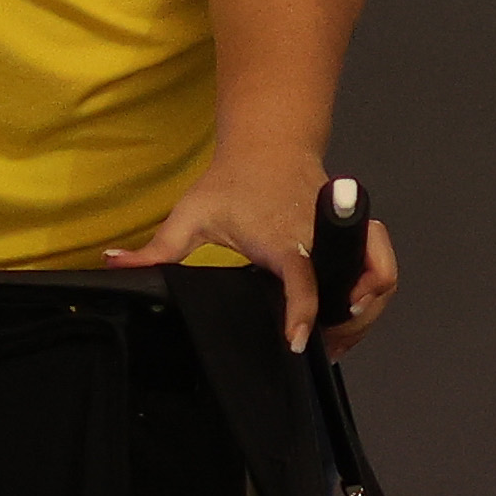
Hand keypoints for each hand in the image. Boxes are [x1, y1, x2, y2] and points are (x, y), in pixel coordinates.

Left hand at [106, 162, 400, 349]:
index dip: (305, 309)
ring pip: (379, 276)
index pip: (302, 274)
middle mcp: (317, 236)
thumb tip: (114, 263)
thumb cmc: (233, 184)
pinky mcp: (354, 235)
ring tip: (338, 340)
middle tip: (326, 348)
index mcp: (279, 236)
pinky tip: (348, 318)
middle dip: (351, 320)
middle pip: (357, 281)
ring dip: (368, 312)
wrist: (270, 147)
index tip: (298, 340)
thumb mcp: (191, 214)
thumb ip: (156, 249)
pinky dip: (375, 294)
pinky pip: (381, 268)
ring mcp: (341, 235)